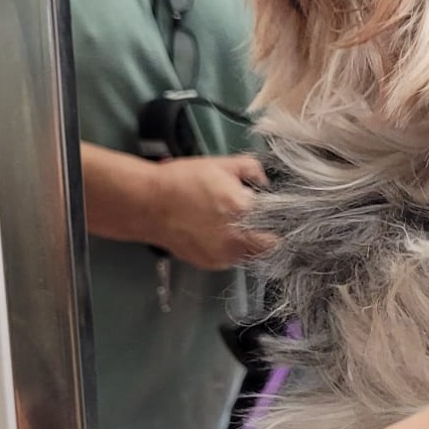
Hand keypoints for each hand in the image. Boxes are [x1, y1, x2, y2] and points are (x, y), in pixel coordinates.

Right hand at [142, 153, 276, 269]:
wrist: (147, 203)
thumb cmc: (183, 180)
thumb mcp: (220, 164)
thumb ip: (252, 169)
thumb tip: (266, 182)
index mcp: (245, 211)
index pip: (280, 226)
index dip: (281, 220)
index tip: (278, 214)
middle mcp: (237, 239)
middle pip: (269, 246)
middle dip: (268, 234)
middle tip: (259, 221)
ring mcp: (223, 255)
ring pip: (251, 254)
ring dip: (250, 242)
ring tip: (234, 224)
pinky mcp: (210, 263)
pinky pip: (231, 259)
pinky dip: (231, 248)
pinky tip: (217, 232)